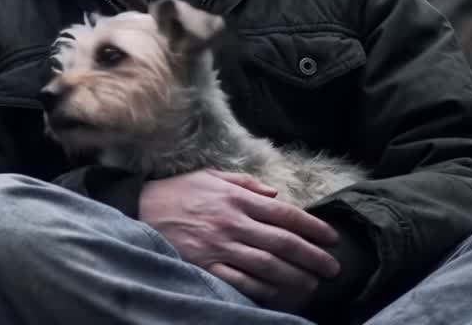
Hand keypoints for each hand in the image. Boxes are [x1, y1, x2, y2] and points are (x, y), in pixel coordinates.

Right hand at [139, 170, 340, 312]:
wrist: (139, 209)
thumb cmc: (177, 193)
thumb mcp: (211, 176)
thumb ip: (245, 182)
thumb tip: (276, 193)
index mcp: (236, 198)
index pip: (285, 213)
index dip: (312, 227)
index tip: (331, 238)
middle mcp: (232, 222)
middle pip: (283, 242)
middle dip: (313, 256)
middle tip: (332, 267)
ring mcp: (220, 246)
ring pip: (268, 265)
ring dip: (296, 277)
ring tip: (313, 284)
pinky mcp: (206, 266)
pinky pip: (242, 282)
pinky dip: (264, 290)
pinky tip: (279, 293)